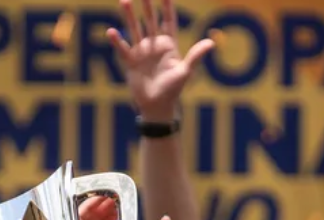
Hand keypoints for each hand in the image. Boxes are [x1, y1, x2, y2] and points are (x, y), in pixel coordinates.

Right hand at [80, 196, 118, 219]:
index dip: (111, 219)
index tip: (119, 210)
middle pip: (97, 218)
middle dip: (106, 209)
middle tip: (115, 199)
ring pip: (90, 213)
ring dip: (100, 204)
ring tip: (110, 196)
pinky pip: (82, 210)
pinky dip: (91, 203)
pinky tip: (100, 198)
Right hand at [107, 0, 213, 119]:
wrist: (157, 106)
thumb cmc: (173, 90)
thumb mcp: (185, 72)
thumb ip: (196, 56)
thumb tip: (211, 42)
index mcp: (169, 45)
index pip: (168, 21)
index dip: (167, 7)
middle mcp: (154, 46)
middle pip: (150, 21)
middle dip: (147, 6)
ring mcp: (141, 53)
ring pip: (134, 30)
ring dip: (129, 17)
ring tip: (124, 1)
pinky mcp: (131, 62)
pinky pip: (123, 49)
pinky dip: (117, 40)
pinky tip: (111, 31)